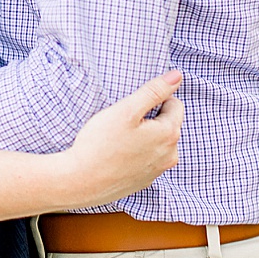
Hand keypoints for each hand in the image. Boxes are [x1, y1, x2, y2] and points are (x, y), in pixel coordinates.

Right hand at [59, 70, 184, 209]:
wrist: (80, 182)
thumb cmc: (101, 143)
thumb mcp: (127, 109)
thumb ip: (154, 90)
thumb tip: (177, 76)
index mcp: (169, 134)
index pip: (175, 104)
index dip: (153, 100)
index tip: (132, 107)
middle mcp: (170, 156)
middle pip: (167, 124)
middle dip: (150, 119)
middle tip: (123, 122)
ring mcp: (158, 171)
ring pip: (158, 142)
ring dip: (145, 136)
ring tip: (119, 139)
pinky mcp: (145, 181)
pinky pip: (147, 158)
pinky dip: (137, 153)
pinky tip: (117, 154)